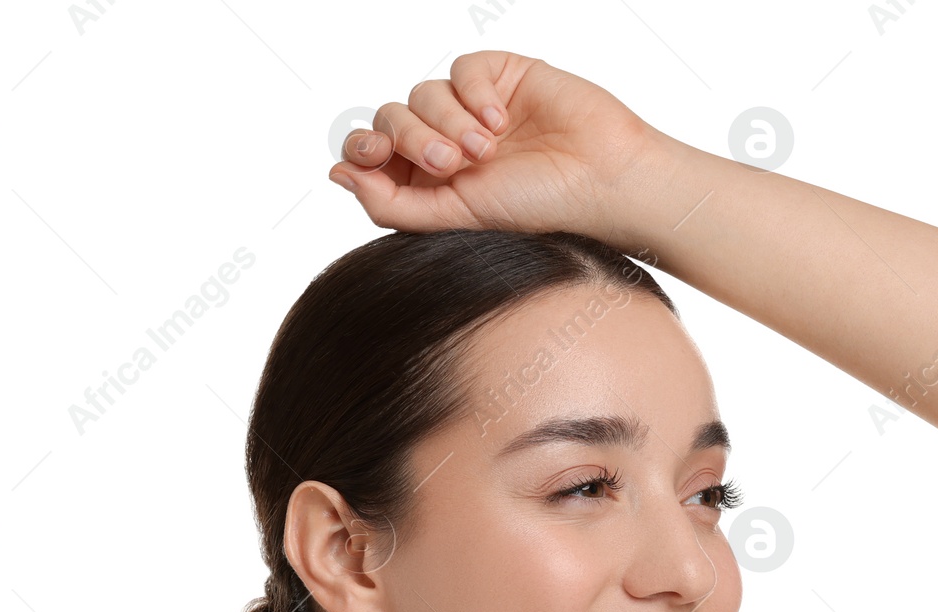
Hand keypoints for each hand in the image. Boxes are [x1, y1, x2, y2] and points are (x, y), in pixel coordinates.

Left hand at [326, 51, 665, 242]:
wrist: (600, 180)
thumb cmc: (537, 210)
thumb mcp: (454, 217)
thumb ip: (391, 203)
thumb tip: (337, 176)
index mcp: (431, 184)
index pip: (373, 156)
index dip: (362, 150)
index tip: (368, 156)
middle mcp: (447, 145)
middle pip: (390, 120)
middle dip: (412, 138)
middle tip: (451, 163)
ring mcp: (472, 110)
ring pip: (422, 93)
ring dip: (447, 121)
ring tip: (486, 149)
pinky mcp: (499, 77)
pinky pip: (462, 69)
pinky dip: (474, 94)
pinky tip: (502, 121)